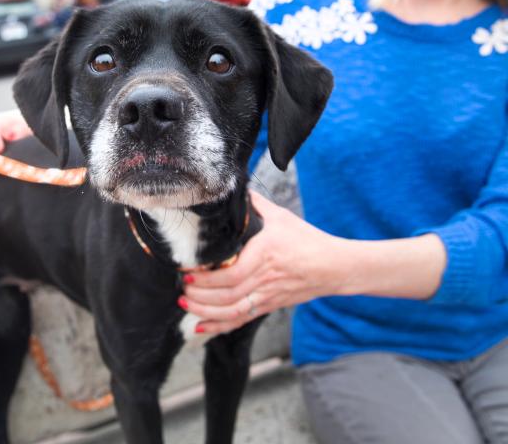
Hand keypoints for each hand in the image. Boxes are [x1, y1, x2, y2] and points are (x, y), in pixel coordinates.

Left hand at [181, 190, 344, 334]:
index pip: (232, 274)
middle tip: (181, 289)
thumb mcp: (280, 217)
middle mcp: (264, 279)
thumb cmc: (307, 240)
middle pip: (228, 296)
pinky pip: (241, 320)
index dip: (207, 279)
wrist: (333, 267)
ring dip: (205, 312)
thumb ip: (255, 204)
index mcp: (265, 255)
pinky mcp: (268, 306)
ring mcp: (266, 296)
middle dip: (200, 297)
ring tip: (185, 305)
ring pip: (232, 312)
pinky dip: (219, 327)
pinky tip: (200, 327)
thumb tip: (234, 189)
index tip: (189, 273)